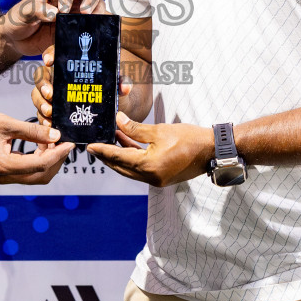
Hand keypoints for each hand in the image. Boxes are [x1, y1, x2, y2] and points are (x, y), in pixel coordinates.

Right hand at [0, 109, 73, 184]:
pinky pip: (27, 171)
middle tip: (63, 143)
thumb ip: (32, 131)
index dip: (57, 155)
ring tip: (52, 141)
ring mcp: (3, 176)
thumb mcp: (6, 123)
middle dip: (55, 160)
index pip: (39, 165)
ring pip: (35, 176)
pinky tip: (41, 145)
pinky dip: (37, 160)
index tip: (69, 143)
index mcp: (3, 166)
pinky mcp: (3, 172)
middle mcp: (3, 176)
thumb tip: (55, 135)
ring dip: (47, 161)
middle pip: (40, 176)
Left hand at [1, 0, 104, 58]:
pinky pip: (89, 31)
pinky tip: (86, 43)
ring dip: (98, 14)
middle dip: (91, 0)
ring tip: (91, 24)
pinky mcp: (75, 30)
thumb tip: (54, 14)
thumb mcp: (22, 12)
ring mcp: (74, 14)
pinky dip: (90, 36)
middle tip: (84, 13)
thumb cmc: (17, 19)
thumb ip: (36, 9)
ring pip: (96, 8)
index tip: (63, 9)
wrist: (15, 40)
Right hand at [31, 44, 134, 124]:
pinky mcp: (52, 109)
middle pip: (41, 76)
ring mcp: (53, 94)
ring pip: (38, 95)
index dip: (50, 55)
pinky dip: (43, 119)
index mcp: (70, 63)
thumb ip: (121, 82)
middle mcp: (58, 77)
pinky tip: (49, 124)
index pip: (56, 53)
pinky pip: (42, 113)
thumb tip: (125, 86)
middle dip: (43, 85)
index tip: (50, 61)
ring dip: (41, 103)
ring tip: (50, 113)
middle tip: (50, 95)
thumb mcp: (116, 83)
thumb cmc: (111, 89)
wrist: (111, 107)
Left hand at [87, 113, 214, 187]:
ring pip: (131, 169)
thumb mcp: (159, 130)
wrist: (211, 150)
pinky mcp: (162, 177)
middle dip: (107, 157)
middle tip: (95, 147)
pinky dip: (133, 159)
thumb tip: (119, 121)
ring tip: (111, 141)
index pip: (118, 158)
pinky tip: (128, 145)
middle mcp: (150, 177)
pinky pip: (141, 169)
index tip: (90, 147)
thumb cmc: (189, 138)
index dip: (103, 151)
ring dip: (120, 157)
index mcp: (148, 166)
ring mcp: (157, 179)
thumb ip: (135, 129)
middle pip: (121, 167)